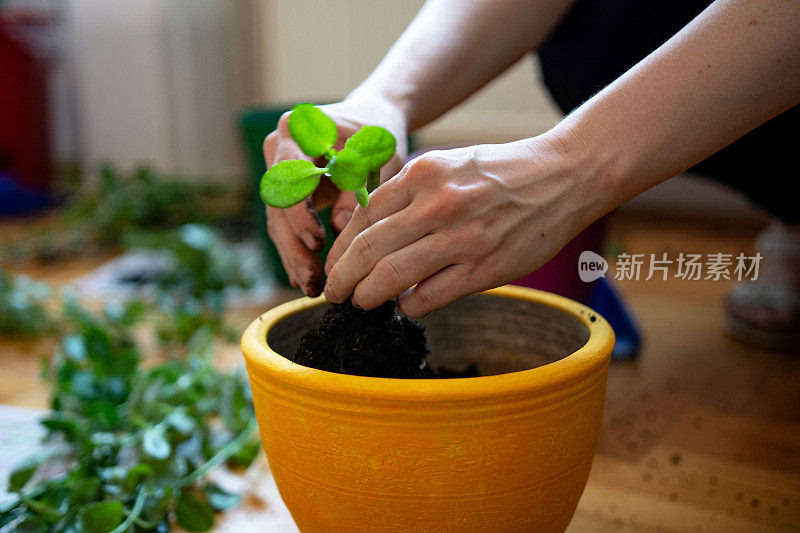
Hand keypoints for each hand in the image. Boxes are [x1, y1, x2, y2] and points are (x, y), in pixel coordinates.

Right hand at [263, 95, 407, 295]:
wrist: (372, 119)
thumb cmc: (375, 134)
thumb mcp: (374, 156)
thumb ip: (357, 187)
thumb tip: (340, 228)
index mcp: (296, 131)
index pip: (289, 177)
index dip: (300, 214)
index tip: (317, 242)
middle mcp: (278, 150)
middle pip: (278, 206)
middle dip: (294, 247)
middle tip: (312, 281)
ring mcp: (278, 172)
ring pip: (279, 221)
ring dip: (294, 256)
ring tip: (312, 287)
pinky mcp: (288, 192)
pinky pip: (289, 226)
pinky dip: (299, 251)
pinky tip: (308, 279)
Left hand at [323, 136, 596, 316]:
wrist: (563, 178)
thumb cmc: (501, 173)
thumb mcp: (447, 165)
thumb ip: (408, 195)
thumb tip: (368, 235)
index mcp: (423, 173)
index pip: (362, 217)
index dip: (339, 248)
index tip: (333, 264)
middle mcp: (438, 204)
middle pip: (368, 251)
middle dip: (342, 278)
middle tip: (334, 292)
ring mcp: (462, 239)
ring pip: (391, 278)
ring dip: (367, 296)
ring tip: (360, 302)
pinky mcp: (485, 269)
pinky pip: (428, 298)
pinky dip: (409, 306)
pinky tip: (407, 303)